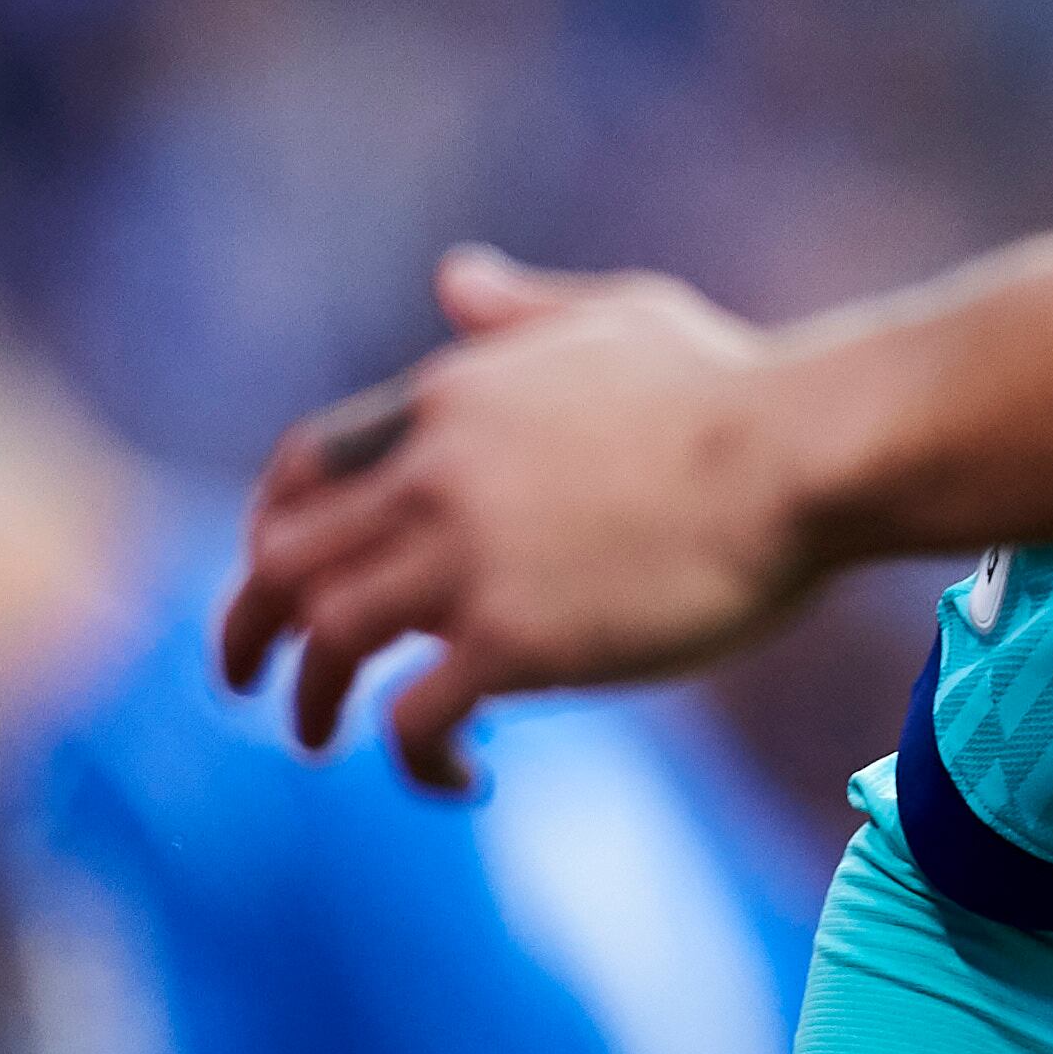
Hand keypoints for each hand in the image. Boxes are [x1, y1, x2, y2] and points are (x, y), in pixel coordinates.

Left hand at [216, 249, 826, 792]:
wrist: (805, 452)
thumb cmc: (734, 384)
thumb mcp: (619, 316)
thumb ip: (524, 311)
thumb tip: (455, 278)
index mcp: (451, 398)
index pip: (304, 467)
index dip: (271, 527)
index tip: (277, 575)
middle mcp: (433, 477)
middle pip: (282, 563)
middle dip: (247, 628)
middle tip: (249, 680)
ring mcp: (466, 561)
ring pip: (329, 643)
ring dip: (310, 702)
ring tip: (320, 740)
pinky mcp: (513, 642)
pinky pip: (414, 719)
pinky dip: (414, 758)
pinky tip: (460, 775)